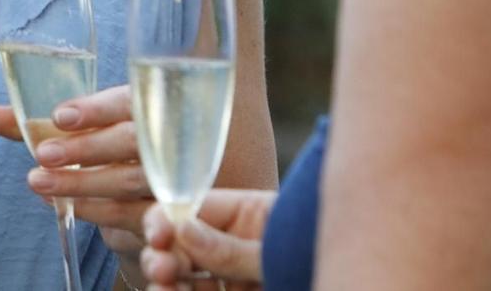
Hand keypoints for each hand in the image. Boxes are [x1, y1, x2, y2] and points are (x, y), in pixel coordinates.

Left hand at [0, 85, 154, 259]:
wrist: (152, 199)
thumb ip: (43, 125)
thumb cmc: (113, 153)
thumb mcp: (85, 133)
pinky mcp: (170, 215)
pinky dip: (97, 210)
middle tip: (42, 155)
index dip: (96, 109)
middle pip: (131, 140)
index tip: (59, 117)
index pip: (128, 100)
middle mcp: (170, 138)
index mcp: (151, 105)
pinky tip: (68, 207)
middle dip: (85, 147)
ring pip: (129, 180)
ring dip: (81, 182)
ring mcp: (175, 178)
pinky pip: (132, 214)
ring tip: (39, 182)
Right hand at [141, 190, 273, 288]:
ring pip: (187, 278)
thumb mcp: (281, 252)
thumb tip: (182, 229)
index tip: (156, 236)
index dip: (169, 220)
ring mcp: (237, 279)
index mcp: (251, 216)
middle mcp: (238, 246)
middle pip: (185, 246)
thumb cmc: (334, 271)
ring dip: (166, 283)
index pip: (198, 209)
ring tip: (162, 289)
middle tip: (159, 270)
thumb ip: (234, 248)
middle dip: (163, 256)